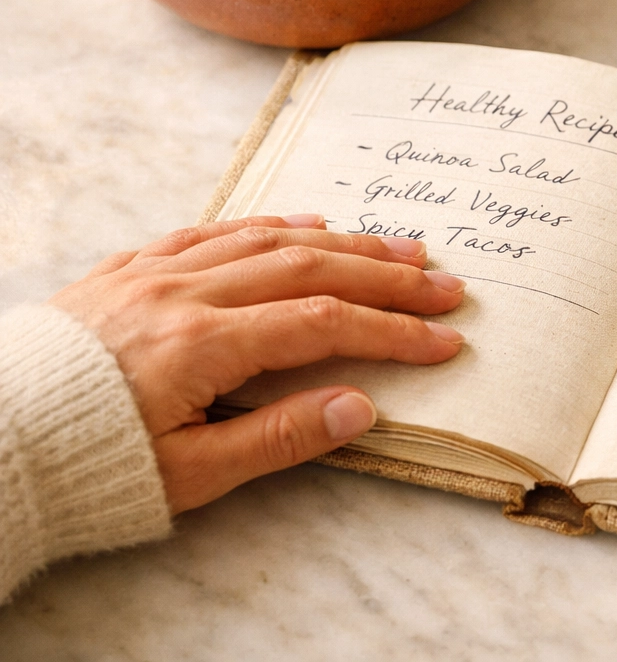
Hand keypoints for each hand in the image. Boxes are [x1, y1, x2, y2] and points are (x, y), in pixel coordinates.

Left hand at [49, 215, 466, 512]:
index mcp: (201, 344)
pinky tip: (308, 224)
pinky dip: (269, 224)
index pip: (324, 326)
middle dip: (387, 275)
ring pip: (268, 239)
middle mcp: (184, 292)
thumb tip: (362, 407)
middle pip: (310, 268)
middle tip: (446, 282)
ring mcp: (155, 271)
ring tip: (400, 245)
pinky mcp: (129, 267)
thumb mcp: (187, 473)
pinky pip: (211, 229)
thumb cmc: (88, 465)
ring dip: (343, 240)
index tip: (444, 340)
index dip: (393, 331)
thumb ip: (279, 438)